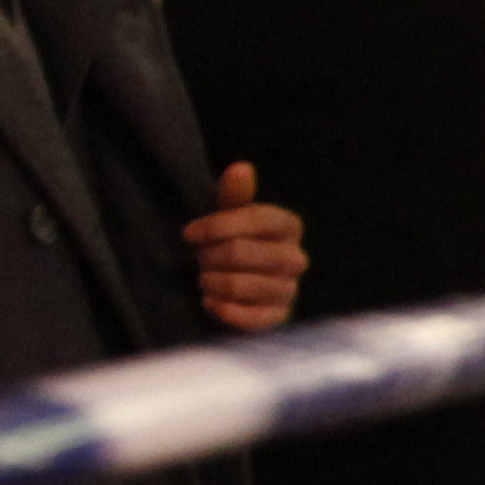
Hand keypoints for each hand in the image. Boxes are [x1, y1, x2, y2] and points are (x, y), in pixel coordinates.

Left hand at [186, 160, 306, 331]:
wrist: (240, 285)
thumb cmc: (232, 241)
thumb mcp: (231, 215)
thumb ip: (235, 193)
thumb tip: (241, 167)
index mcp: (289, 226)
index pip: (257, 219)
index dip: (218, 225)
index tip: (189, 233)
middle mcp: (296, 258)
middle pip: (241, 253)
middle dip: (209, 257)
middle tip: (199, 259)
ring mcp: (290, 290)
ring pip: (240, 285)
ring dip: (211, 283)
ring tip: (204, 280)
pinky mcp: (279, 317)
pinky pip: (250, 317)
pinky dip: (223, 309)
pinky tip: (210, 302)